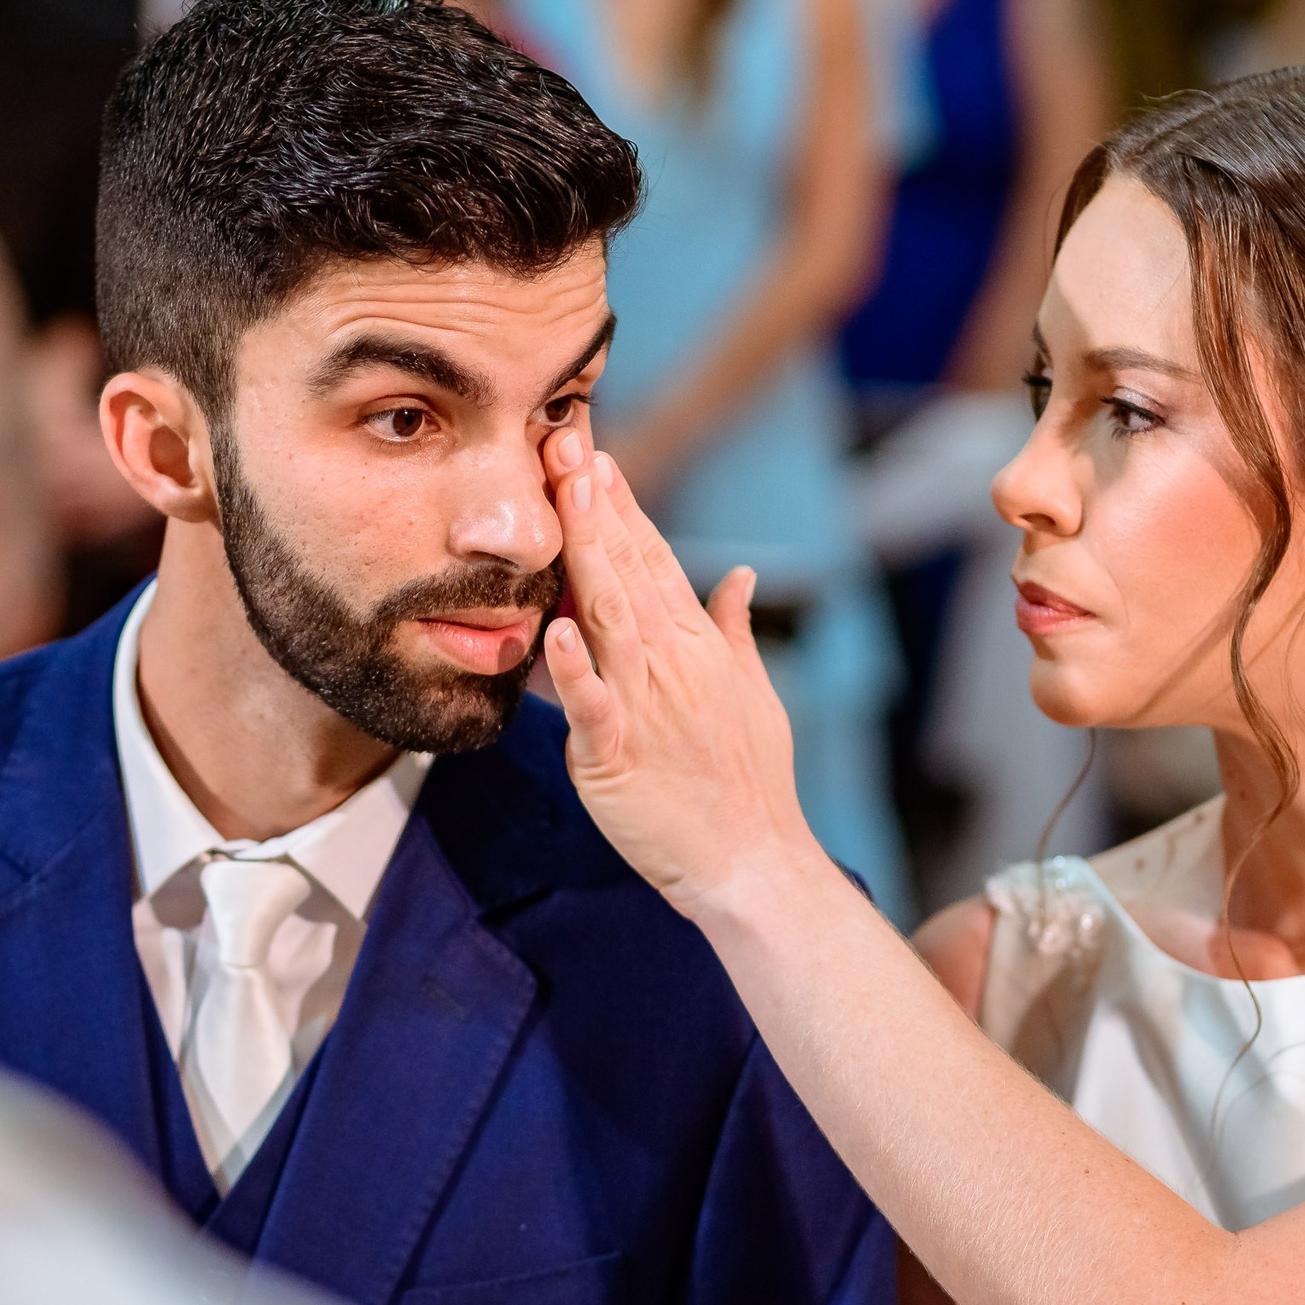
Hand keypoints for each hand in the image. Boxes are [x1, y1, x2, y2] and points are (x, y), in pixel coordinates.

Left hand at [539, 428, 830, 922]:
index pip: (654, 557)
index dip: (620, 503)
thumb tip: (741, 575)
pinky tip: (552, 627)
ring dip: (585, 555)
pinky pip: (591, 705)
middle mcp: (672, 662)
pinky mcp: (618, 755)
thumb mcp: (753, 692)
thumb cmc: (751, 781)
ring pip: (610, 617)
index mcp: (696, 644)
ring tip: (563, 499)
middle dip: (594, 504)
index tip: (592, 451)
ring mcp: (645, 705)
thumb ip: (735, 629)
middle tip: (562, 441)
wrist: (752, 862)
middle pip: (627, 569)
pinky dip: (572, 668)